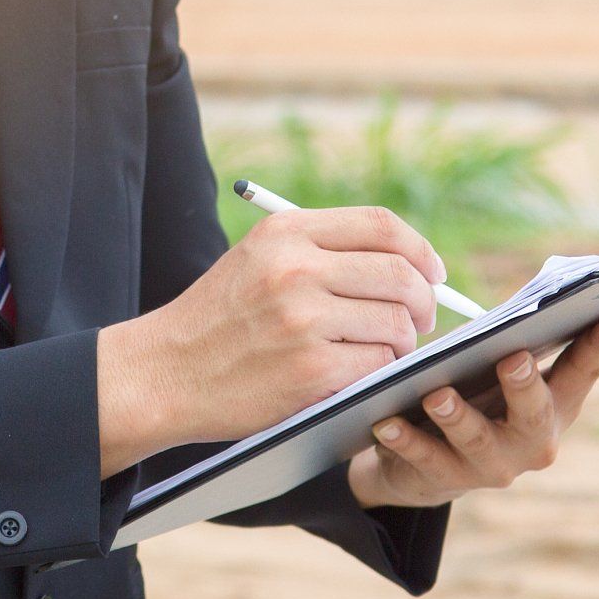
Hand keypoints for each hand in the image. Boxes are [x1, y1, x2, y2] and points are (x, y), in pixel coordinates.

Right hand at [97, 207, 443, 475]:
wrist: (164, 373)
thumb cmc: (219, 319)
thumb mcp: (257, 260)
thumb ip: (321, 250)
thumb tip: (406, 263)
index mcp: (285, 233)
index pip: (381, 225)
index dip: (419, 250)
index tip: (433, 273)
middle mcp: (296, 268)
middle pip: (398, 272)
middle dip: (423, 300)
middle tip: (422, 319)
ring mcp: (304, 319)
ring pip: (395, 322)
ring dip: (403, 341)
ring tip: (386, 350)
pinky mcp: (312, 369)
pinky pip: (378, 362)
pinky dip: (381, 370)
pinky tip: (361, 372)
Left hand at [345, 308, 598, 509]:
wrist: (429, 465)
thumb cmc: (478, 394)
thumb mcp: (500, 368)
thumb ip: (521, 338)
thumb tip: (544, 293)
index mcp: (555, 404)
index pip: (584, 370)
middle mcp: (531, 440)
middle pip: (534, 413)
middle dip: (524, 386)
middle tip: (513, 359)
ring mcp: (490, 465)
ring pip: (476, 441)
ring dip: (457, 416)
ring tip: (437, 395)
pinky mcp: (444, 480)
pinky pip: (424, 459)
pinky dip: (405, 439)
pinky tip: (385, 421)